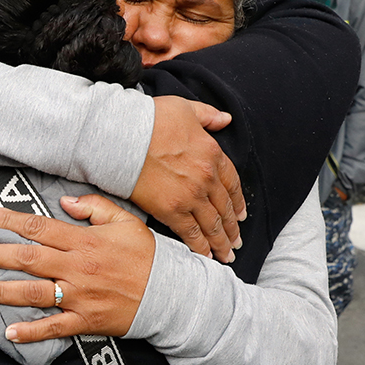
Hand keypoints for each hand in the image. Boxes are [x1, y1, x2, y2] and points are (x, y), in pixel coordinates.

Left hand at [0, 195, 154, 340]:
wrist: (171, 293)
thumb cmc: (146, 255)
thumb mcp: (125, 221)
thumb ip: (94, 208)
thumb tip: (64, 200)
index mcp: (85, 241)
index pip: (39, 228)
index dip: (9, 220)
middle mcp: (78, 267)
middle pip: (29, 260)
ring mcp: (80, 296)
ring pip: (35, 293)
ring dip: (3, 292)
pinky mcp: (86, 320)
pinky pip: (55, 327)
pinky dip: (31, 331)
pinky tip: (9, 332)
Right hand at [130, 96, 243, 263]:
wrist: (124, 136)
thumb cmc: (150, 119)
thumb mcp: (186, 108)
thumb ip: (208, 115)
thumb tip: (225, 118)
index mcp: (213, 155)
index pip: (233, 184)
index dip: (238, 202)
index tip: (240, 215)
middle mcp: (207, 179)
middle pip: (224, 209)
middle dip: (232, 228)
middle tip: (236, 243)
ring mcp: (190, 197)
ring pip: (212, 225)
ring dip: (221, 242)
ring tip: (226, 255)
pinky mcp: (171, 210)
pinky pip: (191, 233)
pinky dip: (200, 247)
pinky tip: (205, 256)